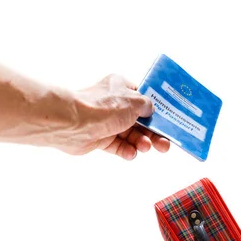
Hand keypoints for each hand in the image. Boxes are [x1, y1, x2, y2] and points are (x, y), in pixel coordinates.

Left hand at [54, 74, 169, 159]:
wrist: (74, 122)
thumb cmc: (105, 107)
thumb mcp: (135, 101)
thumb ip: (147, 106)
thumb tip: (150, 109)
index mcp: (121, 88)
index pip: (142, 98)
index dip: (155, 111)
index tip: (166, 122)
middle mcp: (114, 104)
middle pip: (139, 121)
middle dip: (153, 133)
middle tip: (165, 145)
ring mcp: (106, 122)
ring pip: (130, 135)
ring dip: (141, 142)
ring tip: (146, 148)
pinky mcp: (99, 139)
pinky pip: (117, 146)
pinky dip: (126, 150)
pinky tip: (131, 153)